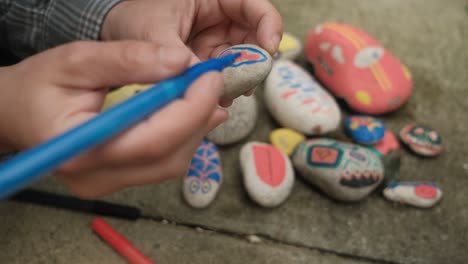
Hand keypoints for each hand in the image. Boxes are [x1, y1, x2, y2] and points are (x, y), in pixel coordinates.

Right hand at [0, 41, 227, 197]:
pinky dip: (182, 135)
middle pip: (169, 156)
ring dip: (195, 126)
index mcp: (81, 150)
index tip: (210, 77)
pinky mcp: (118, 180)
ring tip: (203, 94)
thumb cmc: (40, 86)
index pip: (153, 140)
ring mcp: (108, 185)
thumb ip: (129, 59)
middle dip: (199, 116)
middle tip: (211, 82)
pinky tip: (188, 111)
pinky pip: (163, 162)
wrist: (17, 113)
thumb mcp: (77, 60)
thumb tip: (181, 61)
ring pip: (172, 162)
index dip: (191, 108)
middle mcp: (97, 178)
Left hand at [101, 0, 282, 104]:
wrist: (115, 38)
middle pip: (253, 38)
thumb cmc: (134, 19)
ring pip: (240, 61)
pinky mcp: (207, 64)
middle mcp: (220, 20)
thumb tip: (196, 79)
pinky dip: (222, 88)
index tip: (269, 50)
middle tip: (247, 83)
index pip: (254, 7)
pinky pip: (223, 76)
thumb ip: (174, 53)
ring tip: (227, 95)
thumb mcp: (153, 30)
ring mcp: (215, 43)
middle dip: (253, 61)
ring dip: (238, 79)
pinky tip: (215, 100)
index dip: (269, 26)